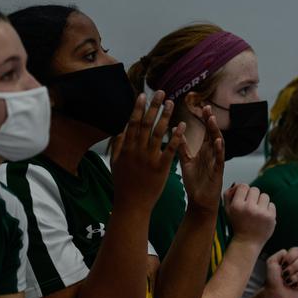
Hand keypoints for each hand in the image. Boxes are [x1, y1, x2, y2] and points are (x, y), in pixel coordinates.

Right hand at [111, 91, 184, 209]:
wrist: (131, 205)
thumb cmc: (123, 184)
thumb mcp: (115, 163)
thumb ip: (117, 146)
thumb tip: (121, 130)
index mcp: (126, 148)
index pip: (132, 123)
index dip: (138, 108)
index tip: (143, 95)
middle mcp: (137, 150)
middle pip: (146, 123)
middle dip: (154, 106)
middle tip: (161, 92)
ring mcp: (149, 159)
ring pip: (158, 133)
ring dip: (165, 116)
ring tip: (172, 103)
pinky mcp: (161, 168)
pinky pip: (170, 149)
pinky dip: (176, 136)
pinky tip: (182, 125)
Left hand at [178, 106, 223, 213]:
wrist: (199, 202)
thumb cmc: (194, 182)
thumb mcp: (186, 161)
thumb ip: (182, 147)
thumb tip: (176, 131)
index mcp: (204, 151)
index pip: (206, 131)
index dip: (205, 119)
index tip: (202, 106)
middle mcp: (212, 154)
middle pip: (213, 134)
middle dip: (211, 121)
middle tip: (208, 108)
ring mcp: (216, 162)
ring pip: (218, 144)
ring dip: (215, 132)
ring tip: (212, 120)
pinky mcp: (218, 172)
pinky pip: (219, 159)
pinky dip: (219, 150)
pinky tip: (218, 141)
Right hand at [223, 183, 275, 245]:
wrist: (247, 243)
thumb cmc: (237, 225)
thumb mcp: (227, 210)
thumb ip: (228, 195)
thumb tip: (237, 184)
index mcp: (237, 205)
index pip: (244, 186)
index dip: (244, 191)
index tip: (243, 198)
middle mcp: (249, 208)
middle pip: (255, 189)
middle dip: (253, 196)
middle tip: (250, 206)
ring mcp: (261, 213)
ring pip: (264, 196)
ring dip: (261, 202)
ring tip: (257, 211)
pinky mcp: (271, 217)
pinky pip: (272, 205)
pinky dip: (267, 209)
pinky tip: (262, 217)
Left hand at [263, 248, 297, 297]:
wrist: (274, 294)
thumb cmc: (272, 279)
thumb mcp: (271, 263)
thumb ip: (279, 254)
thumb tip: (287, 252)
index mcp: (292, 258)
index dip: (291, 257)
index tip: (282, 265)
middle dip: (293, 268)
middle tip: (284, 275)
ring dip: (295, 277)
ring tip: (288, 282)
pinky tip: (294, 287)